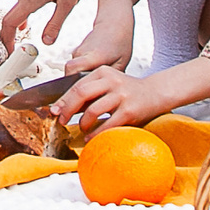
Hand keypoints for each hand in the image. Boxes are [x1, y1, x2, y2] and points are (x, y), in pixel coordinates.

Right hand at [0, 0, 113, 49]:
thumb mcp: (68, 3)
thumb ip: (56, 23)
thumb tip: (46, 42)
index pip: (10, 22)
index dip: (7, 40)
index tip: (10, 54)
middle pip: (8, 19)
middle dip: (6, 38)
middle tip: (12, 54)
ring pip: (14, 14)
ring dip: (12, 30)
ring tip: (17, 46)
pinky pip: (22, 9)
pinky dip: (20, 21)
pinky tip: (26, 28)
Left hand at [50, 65, 178, 136]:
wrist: (155, 93)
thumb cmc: (128, 91)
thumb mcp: (108, 84)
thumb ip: (89, 91)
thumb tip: (63, 106)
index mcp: (103, 72)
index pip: (76, 85)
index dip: (63, 100)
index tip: (54, 110)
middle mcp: (111, 81)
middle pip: (80, 93)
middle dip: (67, 109)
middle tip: (61, 120)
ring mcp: (121, 95)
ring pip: (92, 110)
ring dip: (83, 123)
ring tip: (82, 128)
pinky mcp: (129, 111)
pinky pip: (107, 124)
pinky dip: (96, 133)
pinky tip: (91, 137)